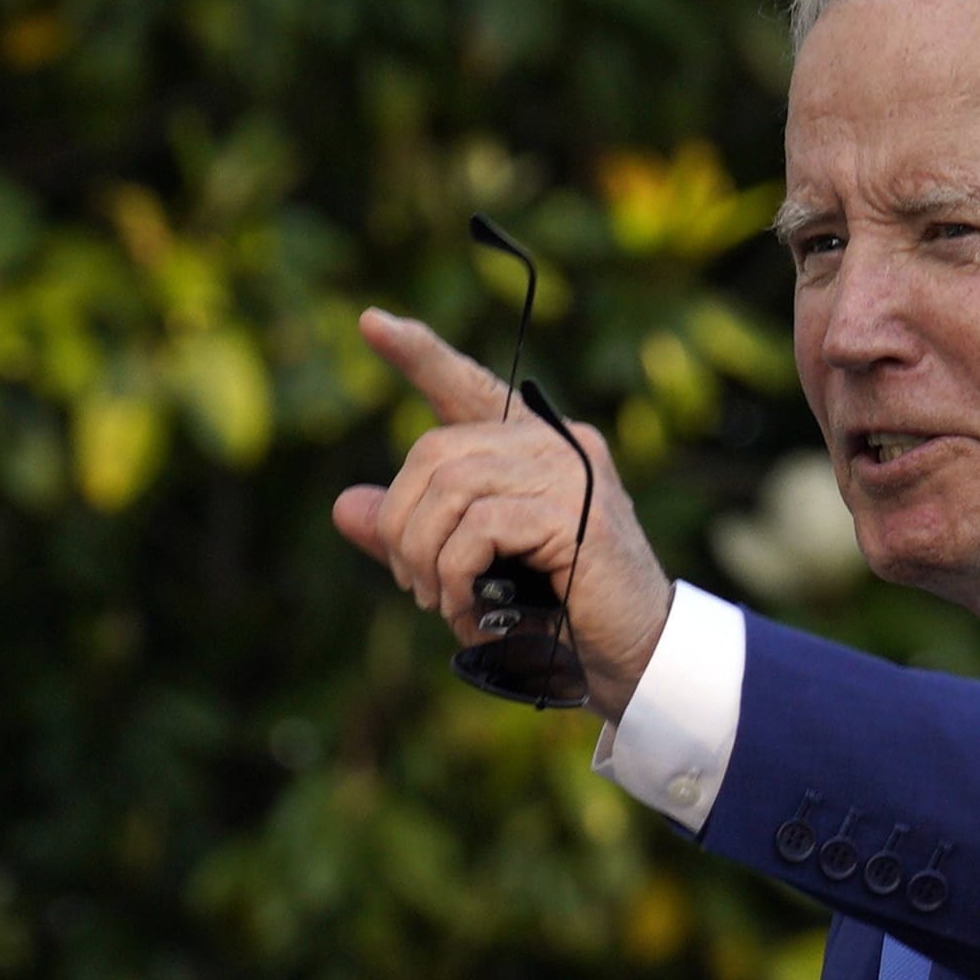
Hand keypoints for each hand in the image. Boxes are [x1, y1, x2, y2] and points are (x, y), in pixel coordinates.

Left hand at [331, 308, 673, 721]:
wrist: (634, 655)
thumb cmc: (557, 614)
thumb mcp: (472, 570)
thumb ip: (416, 534)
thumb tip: (344, 505)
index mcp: (536, 446)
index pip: (471, 387)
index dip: (420, 356)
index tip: (372, 324)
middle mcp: (557, 443)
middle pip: (436, 450)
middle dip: (402, 522)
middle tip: (410, 581)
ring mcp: (571, 472)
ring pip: (452, 486)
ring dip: (424, 552)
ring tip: (435, 598)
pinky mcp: (577, 512)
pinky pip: (480, 526)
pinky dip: (454, 571)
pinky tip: (463, 606)